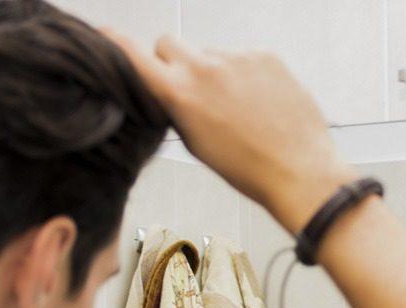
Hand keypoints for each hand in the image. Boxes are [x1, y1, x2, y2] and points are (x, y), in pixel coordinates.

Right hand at [103, 30, 357, 234]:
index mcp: (180, 93)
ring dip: (216, 72)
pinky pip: (243, 57)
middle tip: (192, 91)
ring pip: (210, 53)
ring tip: (240, 107)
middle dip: (173, 63)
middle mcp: (204, 67)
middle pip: (168, 44)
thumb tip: (168, 90)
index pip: (132, 54)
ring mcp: (237, 57)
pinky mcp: (265, 55)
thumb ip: (176, 109)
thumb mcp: (197, 145)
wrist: (300, 171)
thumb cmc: (248, 169)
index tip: (106, 38)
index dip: (115, 44)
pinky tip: (262, 102)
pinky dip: (246, 74)